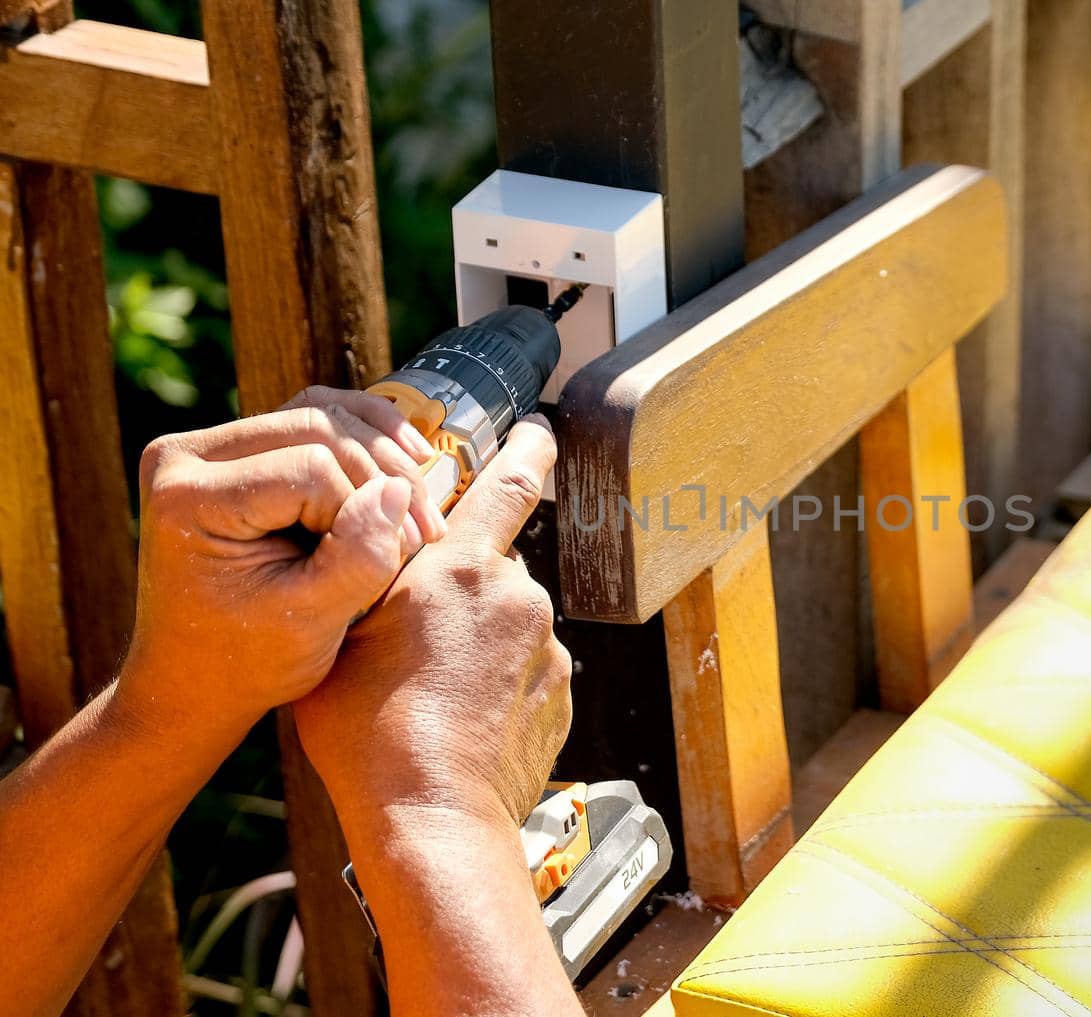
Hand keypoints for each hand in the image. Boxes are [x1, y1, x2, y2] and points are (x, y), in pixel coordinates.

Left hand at [121, 387, 448, 732]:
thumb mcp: (310, 622)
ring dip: (382, 451)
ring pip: (319, 412)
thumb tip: (397, 490)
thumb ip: (357, 557)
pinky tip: (409, 454)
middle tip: (425, 530)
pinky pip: (310, 416)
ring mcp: (206, 447)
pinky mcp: (235, 451)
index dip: (363, 512)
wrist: (195, 681)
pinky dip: (364, 434)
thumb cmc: (246, 661)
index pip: (309, 470)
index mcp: (187, 497)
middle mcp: (183, 456)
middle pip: (316, 428)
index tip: (386, 565)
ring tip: (423, 498)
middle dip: (382, 477)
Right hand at [294, 416, 572, 829]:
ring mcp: (549, 647)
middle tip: (419, 638)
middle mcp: (519, 596)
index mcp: (463, 567)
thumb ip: (374, 568)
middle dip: (463, 588)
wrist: (431, 818)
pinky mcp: (564, 694)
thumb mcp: (342, 633)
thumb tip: (394, 530)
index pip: (510, 482)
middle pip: (494, 568)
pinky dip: (502, 682)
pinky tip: (463, 718)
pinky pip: (529, 670)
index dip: (527, 447)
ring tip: (433, 693)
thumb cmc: (369, 731)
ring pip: (510, 623)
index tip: (537, 429)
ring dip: (480, 640)